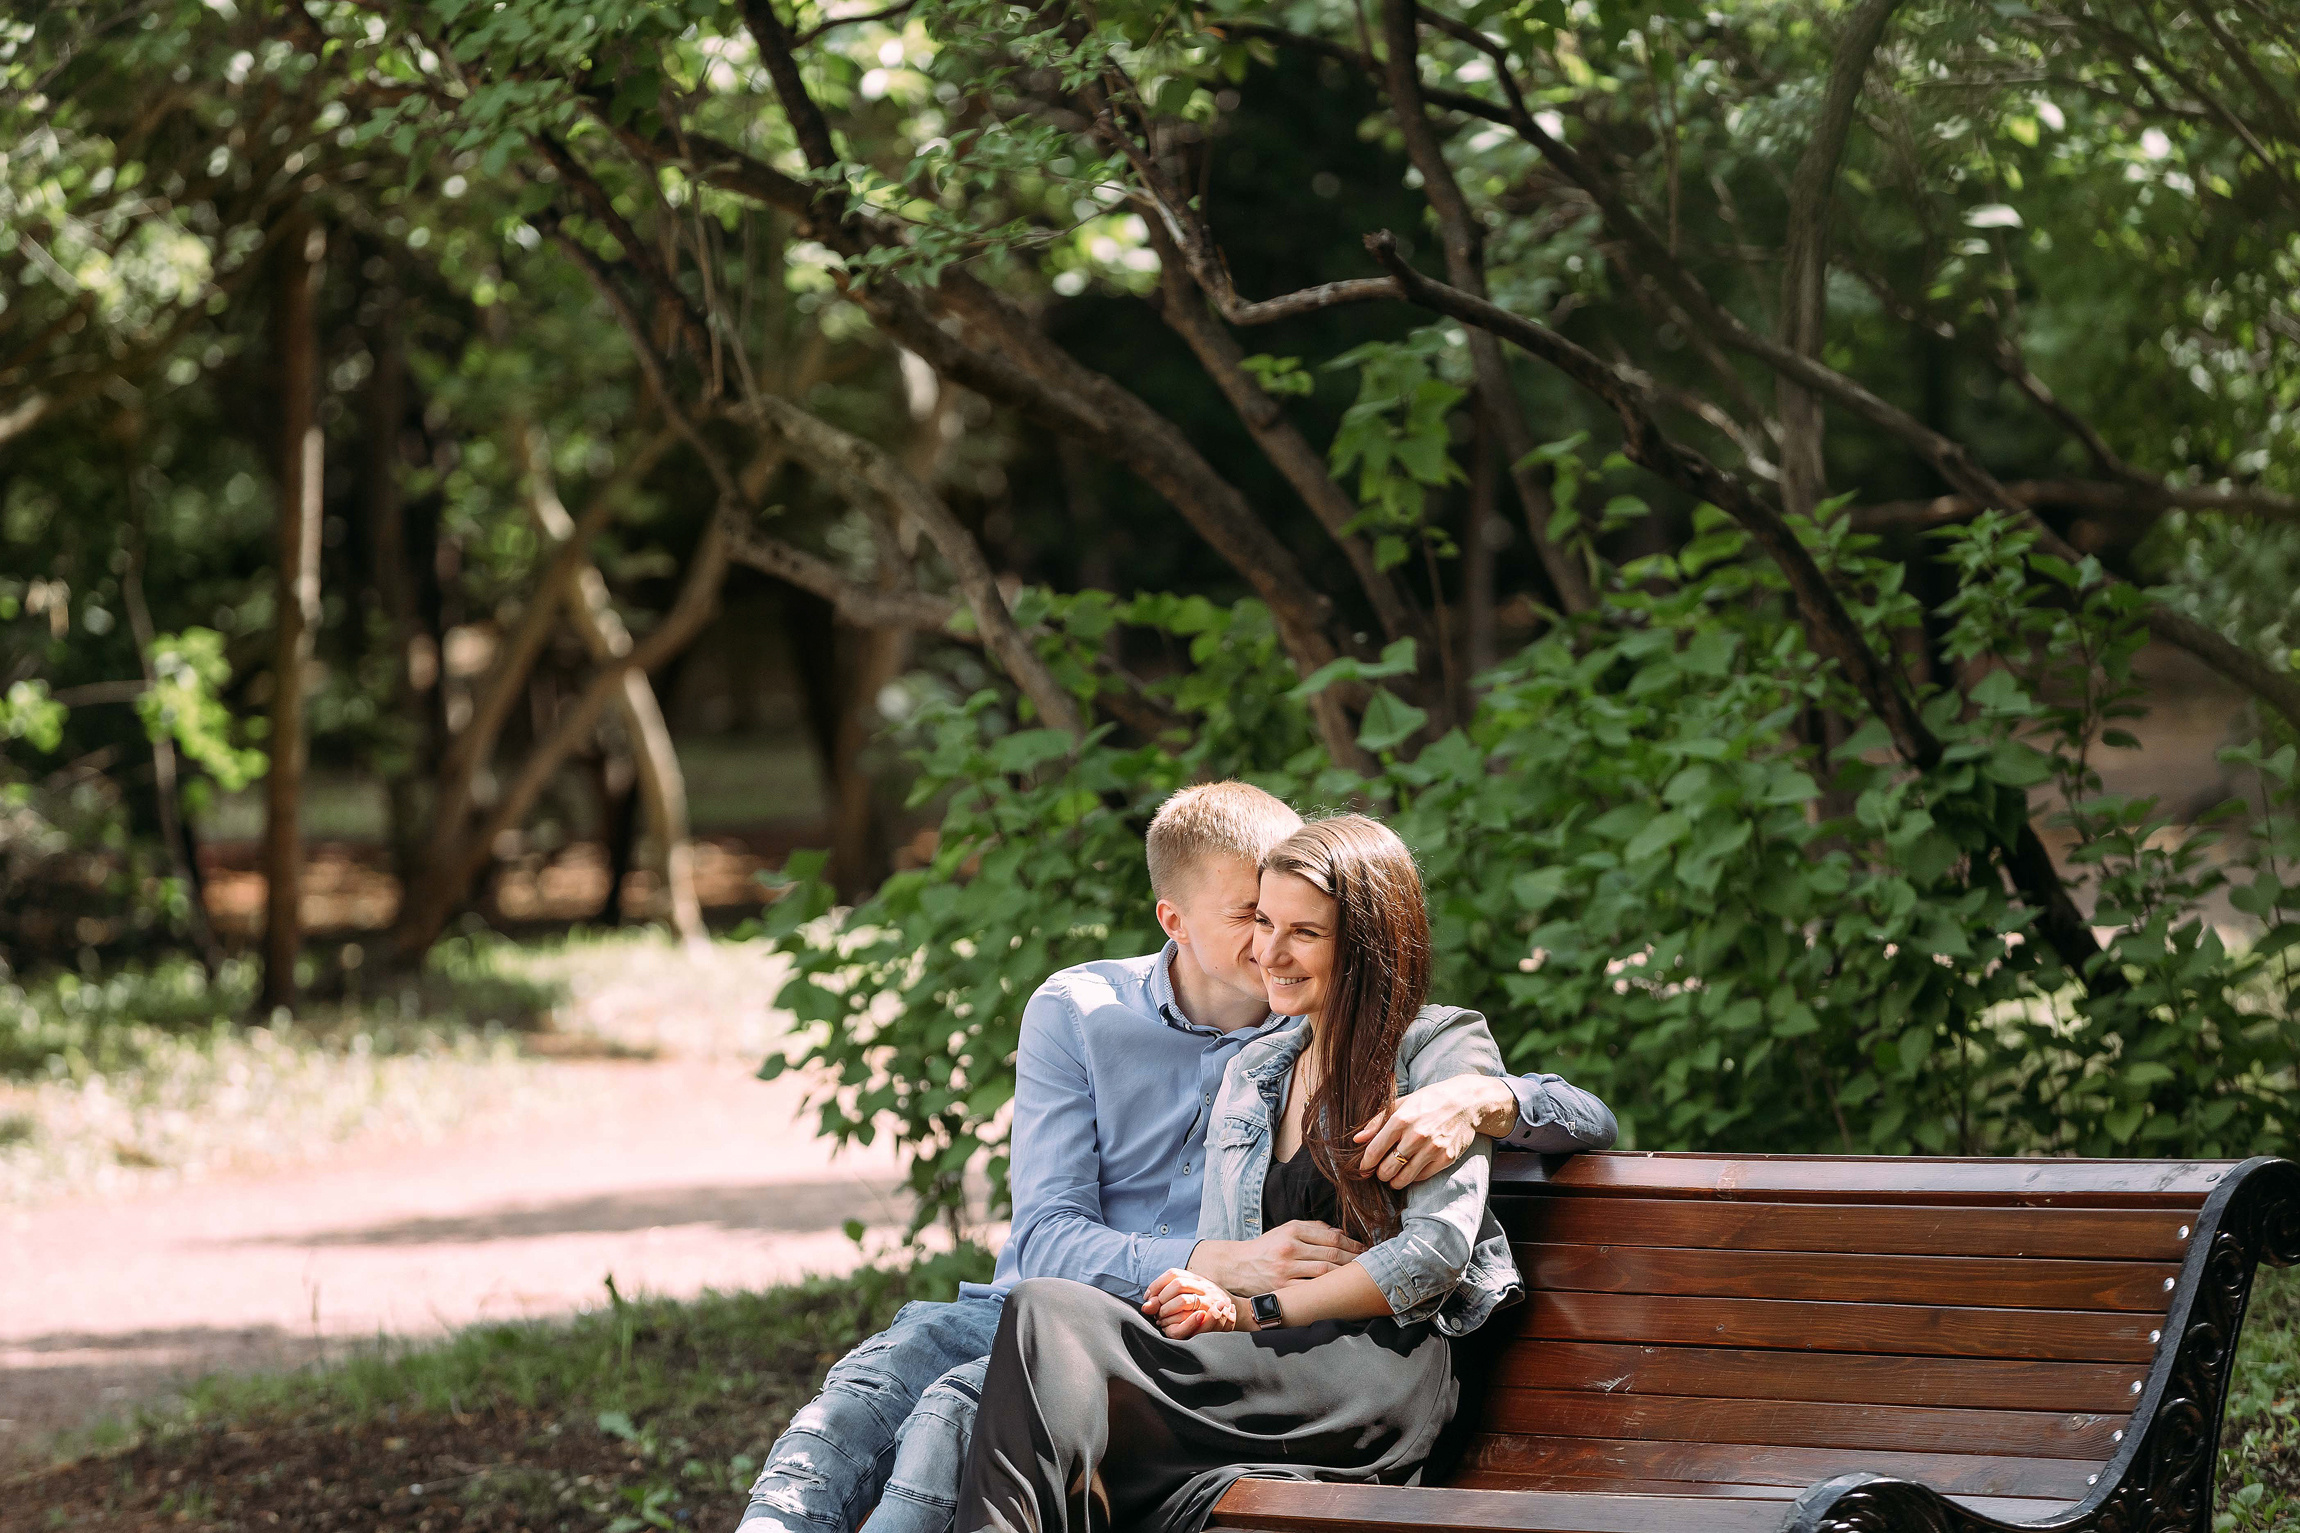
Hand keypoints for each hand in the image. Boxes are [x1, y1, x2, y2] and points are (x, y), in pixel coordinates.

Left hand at [1144, 1268, 1241, 1337]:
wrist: (1235, 1312)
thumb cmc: (1208, 1303)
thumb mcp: (1192, 1293)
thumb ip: (1170, 1295)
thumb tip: (1146, 1306)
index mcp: (1197, 1279)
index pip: (1174, 1273)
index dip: (1157, 1284)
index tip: (1149, 1296)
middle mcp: (1204, 1286)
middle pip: (1177, 1285)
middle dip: (1162, 1298)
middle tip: (1156, 1311)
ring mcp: (1210, 1300)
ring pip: (1183, 1300)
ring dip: (1168, 1310)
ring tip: (1162, 1319)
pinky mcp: (1213, 1316)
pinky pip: (1193, 1318)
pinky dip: (1180, 1323)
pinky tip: (1172, 1328)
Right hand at [1188, 1220, 1365, 1293]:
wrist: (1237, 1266)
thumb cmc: (1266, 1247)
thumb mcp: (1286, 1229)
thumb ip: (1313, 1229)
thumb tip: (1341, 1234)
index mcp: (1292, 1230)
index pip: (1332, 1237)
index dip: (1353, 1244)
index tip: (1367, 1249)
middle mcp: (1290, 1248)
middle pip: (1332, 1255)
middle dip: (1355, 1260)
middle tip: (1371, 1264)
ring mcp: (1286, 1270)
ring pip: (1325, 1272)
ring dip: (1346, 1275)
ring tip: (1360, 1277)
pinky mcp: (1283, 1288)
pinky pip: (1312, 1290)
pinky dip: (1328, 1290)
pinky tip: (1340, 1291)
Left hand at [1354, 1074, 1517, 1188]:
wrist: (1466, 1102)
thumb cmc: (1430, 1101)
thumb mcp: (1401, 1103)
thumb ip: (1377, 1122)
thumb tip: (1357, 1140)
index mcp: (1401, 1120)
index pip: (1375, 1151)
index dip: (1366, 1164)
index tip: (1364, 1168)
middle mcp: (1416, 1136)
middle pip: (1387, 1169)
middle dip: (1380, 1173)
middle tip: (1381, 1170)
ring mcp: (1432, 1149)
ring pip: (1403, 1178)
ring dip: (1394, 1180)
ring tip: (1393, 1175)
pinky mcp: (1446, 1158)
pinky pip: (1422, 1177)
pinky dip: (1413, 1177)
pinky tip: (1411, 1170)